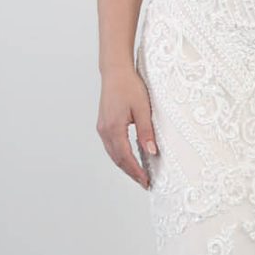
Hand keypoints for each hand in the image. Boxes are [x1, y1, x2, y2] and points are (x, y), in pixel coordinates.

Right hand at [97, 67, 157, 189]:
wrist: (115, 71)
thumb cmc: (129, 86)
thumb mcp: (143, 109)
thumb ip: (146, 132)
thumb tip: (152, 152)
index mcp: (114, 128)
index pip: (126, 157)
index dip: (136, 172)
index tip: (146, 182)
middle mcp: (104, 130)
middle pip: (118, 159)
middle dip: (131, 172)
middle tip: (145, 183)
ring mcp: (102, 128)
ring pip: (113, 154)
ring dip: (125, 165)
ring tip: (139, 174)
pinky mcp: (103, 124)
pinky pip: (111, 146)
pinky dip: (121, 155)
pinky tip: (130, 158)